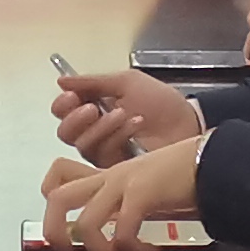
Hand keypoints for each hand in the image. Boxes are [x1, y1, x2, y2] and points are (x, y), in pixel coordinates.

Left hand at [37, 135, 207, 250]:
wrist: (212, 160)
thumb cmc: (181, 179)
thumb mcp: (143, 191)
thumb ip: (124, 207)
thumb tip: (112, 239)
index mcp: (106, 175)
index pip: (59, 176)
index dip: (50, 204)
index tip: (65, 230)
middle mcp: (108, 177)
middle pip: (58, 198)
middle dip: (55, 231)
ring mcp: (124, 183)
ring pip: (87, 221)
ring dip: (98, 248)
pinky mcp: (143, 193)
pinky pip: (123, 230)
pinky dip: (131, 248)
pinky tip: (148, 250)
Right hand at [50, 68, 194, 163]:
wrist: (187, 122)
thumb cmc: (160, 102)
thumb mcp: (127, 82)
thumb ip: (93, 82)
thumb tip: (61, 81)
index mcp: (92, 108)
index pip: (62, 111)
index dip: (63, 105)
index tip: (73, 96)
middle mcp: (93, 132)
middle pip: (65, 133)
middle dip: (75, 119)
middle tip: (93, 109)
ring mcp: (105, 152)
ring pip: (84, 145)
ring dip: (101, 126)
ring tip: (123, 113)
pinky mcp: (116, 169)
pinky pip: (104, 155)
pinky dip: (118, 136)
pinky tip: (135, 124)